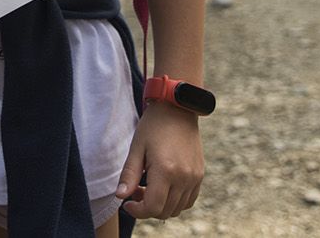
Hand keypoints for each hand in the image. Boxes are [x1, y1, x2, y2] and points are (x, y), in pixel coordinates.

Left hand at [115, 102, 203, 219]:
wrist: (177, 108)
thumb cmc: (154, 125)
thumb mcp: (137, 147)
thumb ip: (129, 174)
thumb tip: (120, 196)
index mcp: (166, 170)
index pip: (153, 207)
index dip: (138, 211)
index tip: (127, 203)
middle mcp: (184, 177)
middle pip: (165, 211)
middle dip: (147, 208)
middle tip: (136, 191)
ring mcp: (194, 177)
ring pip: (177, 209)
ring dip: (161, 206)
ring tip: (148, 187)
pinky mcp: (199, 174)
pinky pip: (189, 200)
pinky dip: (175, 201)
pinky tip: (164, 187)